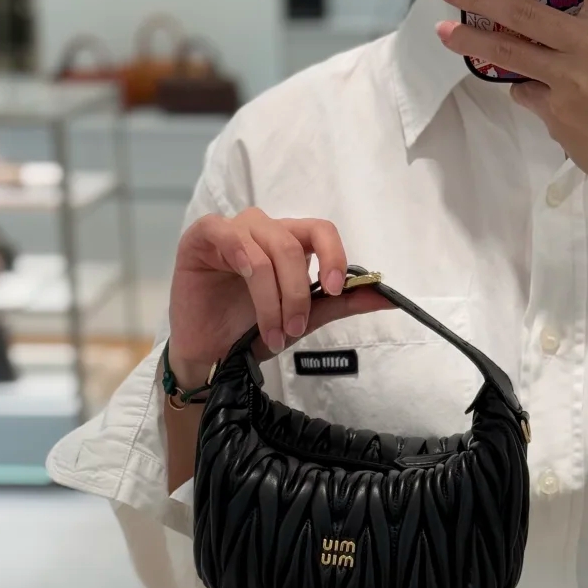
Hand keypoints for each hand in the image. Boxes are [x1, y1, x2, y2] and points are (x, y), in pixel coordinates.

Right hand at [168, 208, 389, 387]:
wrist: (211, 357)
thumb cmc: (251, 333)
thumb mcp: (304, 319)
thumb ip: (341, 303)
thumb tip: (386, 298)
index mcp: (288, 243)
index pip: (320, 230)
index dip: (333, 255)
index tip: (335, 289)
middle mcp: (261, 231)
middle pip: (293, 244)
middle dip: (298, 293)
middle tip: (294, 330)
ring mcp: (230, 231)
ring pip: (265, 249)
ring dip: (272, 297)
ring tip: (272, 332)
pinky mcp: (201, 238)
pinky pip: (228, 236)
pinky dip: (244, 263)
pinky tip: (244, 290)